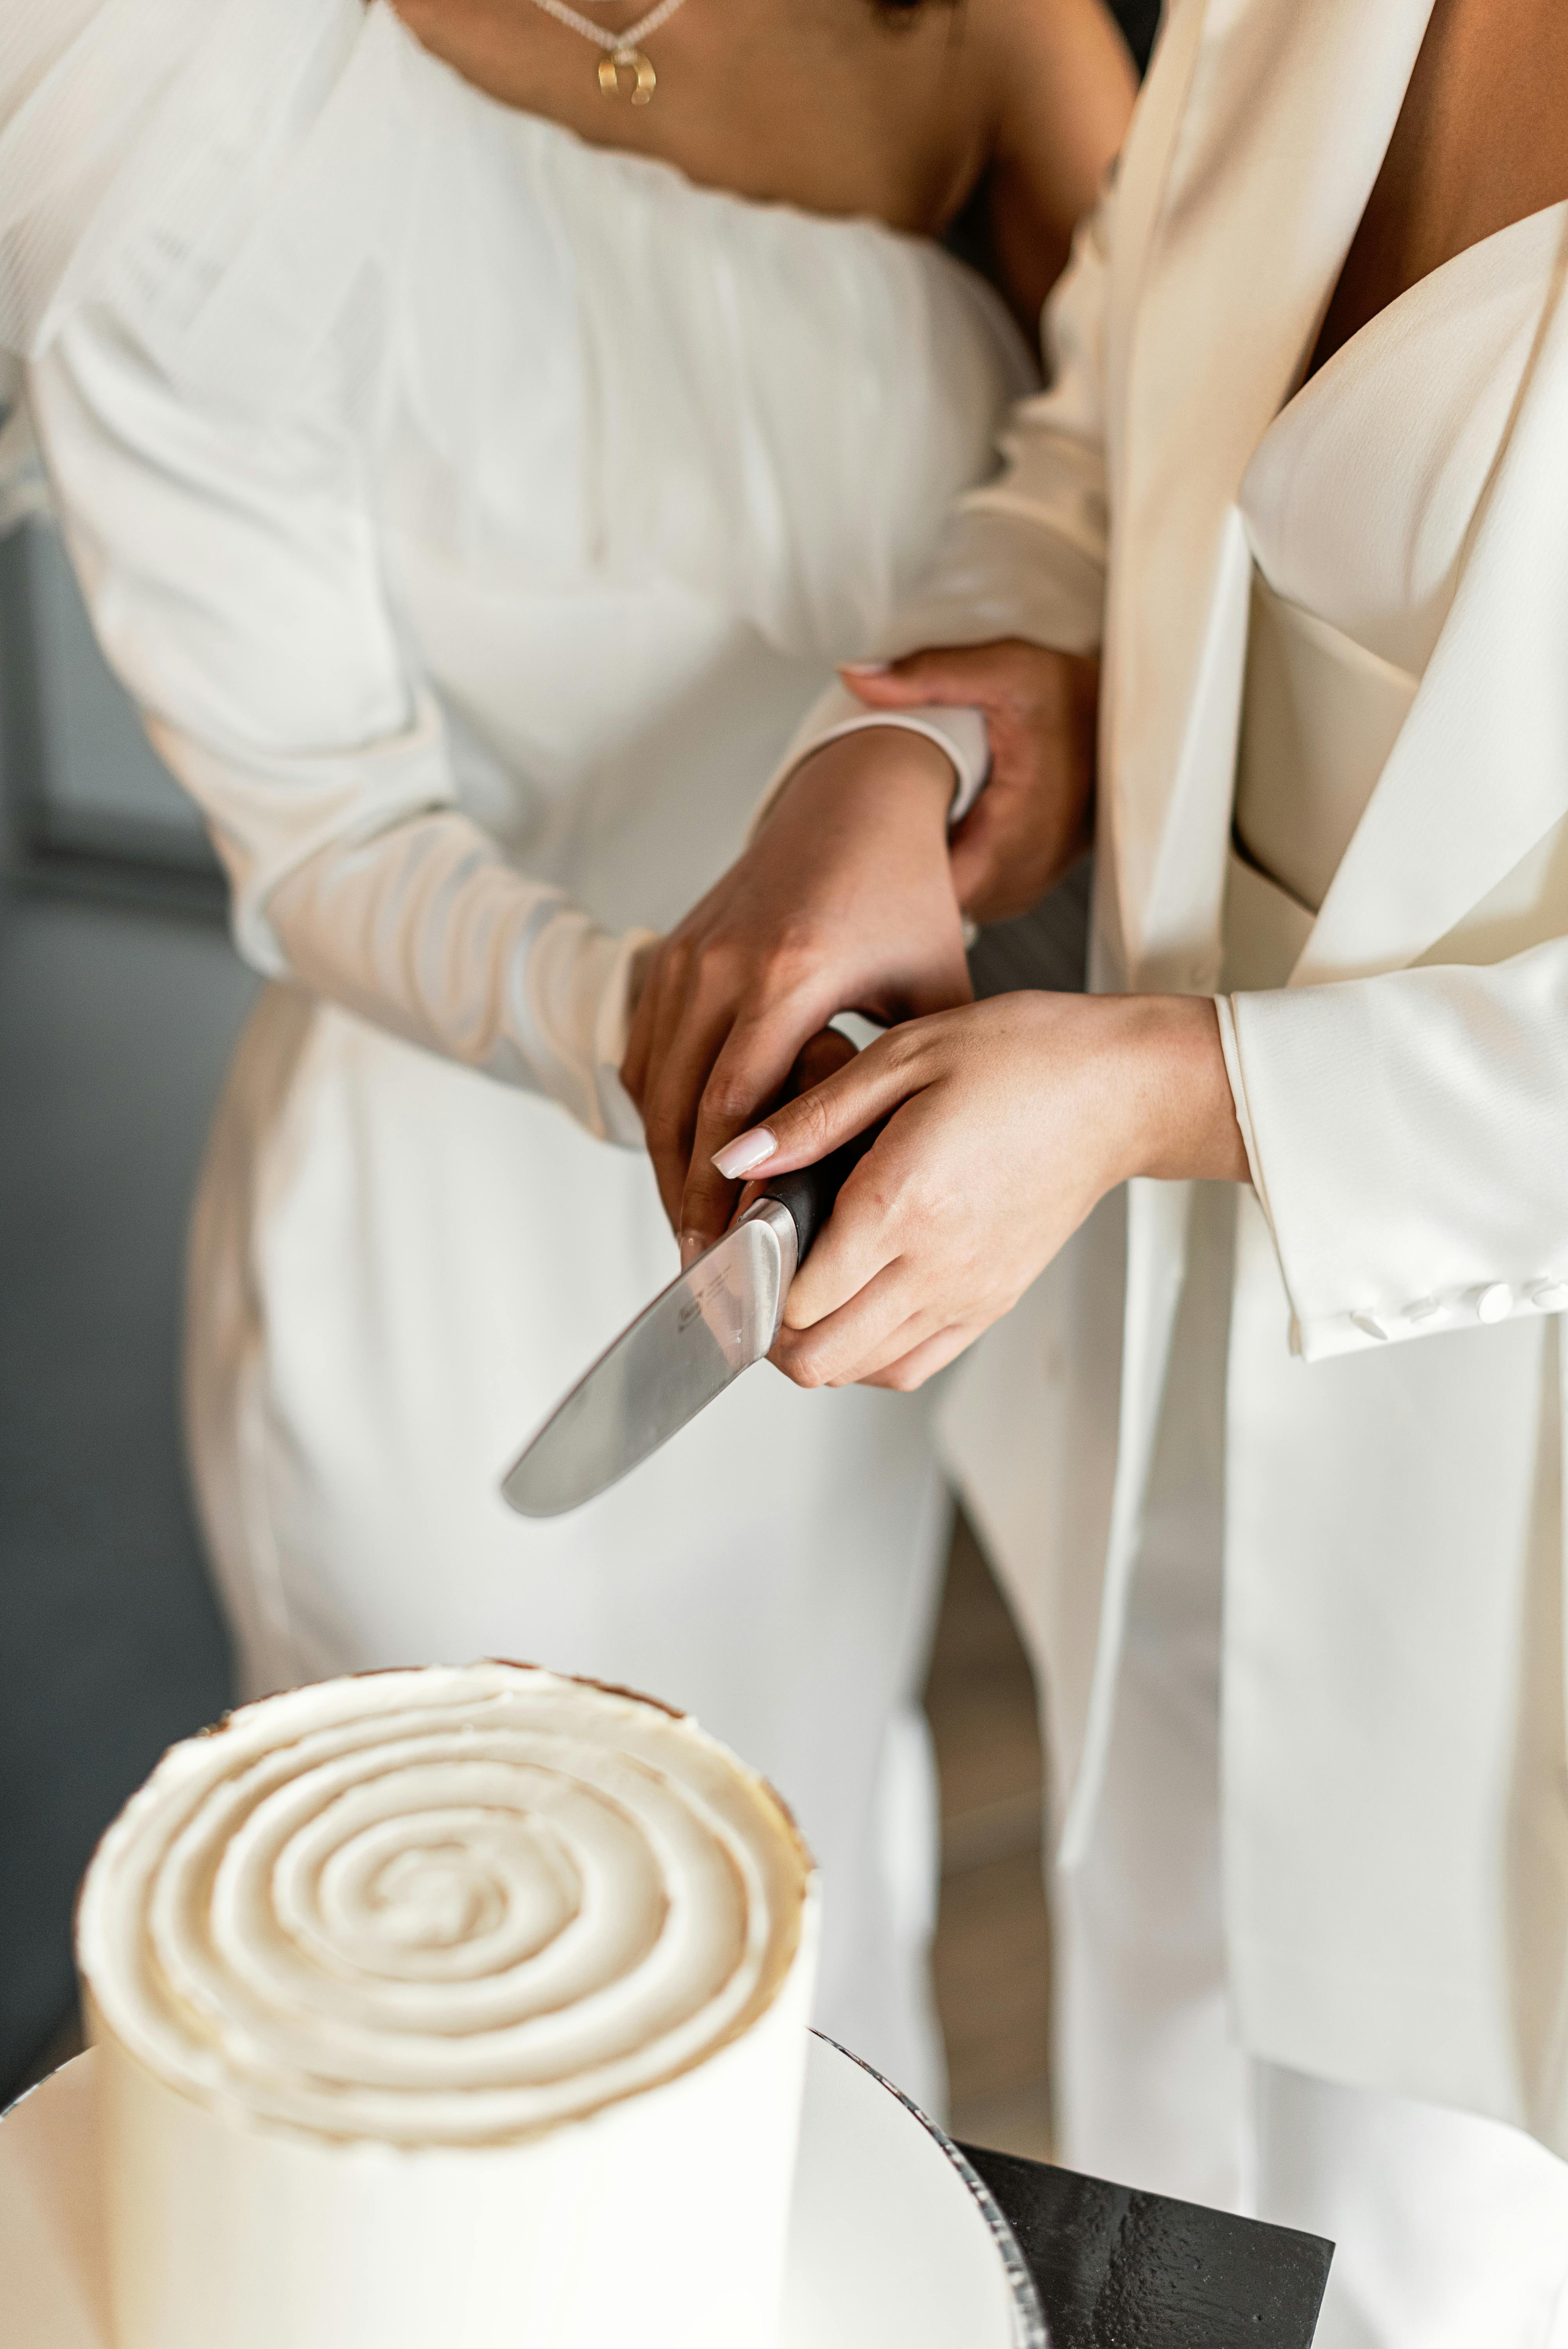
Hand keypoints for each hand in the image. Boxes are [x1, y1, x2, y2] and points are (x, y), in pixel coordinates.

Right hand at [621, 727, 971, 1260]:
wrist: (852, 800)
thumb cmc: (899, 891)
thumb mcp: (930, 982)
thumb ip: (915, 1071)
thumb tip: (908, 1163)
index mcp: (790, 973)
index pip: (736, 1105)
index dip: (723, 1189)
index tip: (732, 1251)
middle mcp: (723, 965)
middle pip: (680, 1109)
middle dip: (684, 1198)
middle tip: (703, 1267)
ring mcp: (687, 957)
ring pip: (652, 1086)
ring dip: (664, 1162)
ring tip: (690, 1227)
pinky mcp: (669, 954)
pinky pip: (645, 1052)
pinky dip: (659, 1112)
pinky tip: (682, 1159)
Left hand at [710, 990, 1247, 1390]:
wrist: (1118, 1090)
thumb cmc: (1022, 1059)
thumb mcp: (905, 1056)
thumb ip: (812, 1117)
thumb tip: (735, 1158)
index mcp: (903, 1203)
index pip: (796, 1297)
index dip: (751, 1278)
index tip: (743, 1236)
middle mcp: (936, 1265)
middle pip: (819, 1356)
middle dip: (768, 1329)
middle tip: (756, 1274)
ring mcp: (967, 1294)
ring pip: (861, 1371)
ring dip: (816, 1343)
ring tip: (801, 1285)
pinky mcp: (991, 1303)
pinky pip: (911, 1365)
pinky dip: (868, 1353)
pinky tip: (855, 1304)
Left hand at [842, 639, 1097, 923]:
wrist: (1124, 721)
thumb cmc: (1070, 697)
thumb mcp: (1004, 669)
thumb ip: (928, 674)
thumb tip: (854, 675)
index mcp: (1013, 841)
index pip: (923, 900)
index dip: (877, 877)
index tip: (843, 844)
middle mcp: (1020, 880)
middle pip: (926, 911)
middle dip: (886, 875)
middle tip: (854, 828)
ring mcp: (1021, 889)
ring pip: (944, 905)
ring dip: (915, 874)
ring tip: (892, 826)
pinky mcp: (1020, 885)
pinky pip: (964, 893)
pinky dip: (940, 868)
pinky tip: (930, 831)